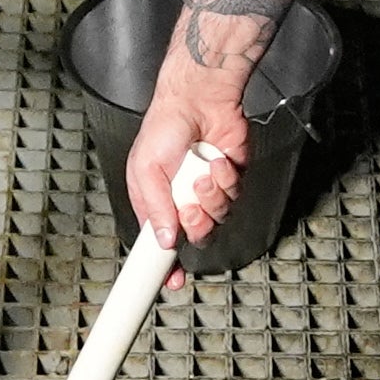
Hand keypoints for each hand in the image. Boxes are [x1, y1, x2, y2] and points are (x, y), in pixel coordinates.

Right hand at [129, 66, 246, 254]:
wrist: (198, 99)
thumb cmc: (165, 127)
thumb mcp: (145, 169)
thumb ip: (155, 207)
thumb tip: (165, 239)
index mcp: (157, 202)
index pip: (161, 244)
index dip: (167, 265)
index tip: (172, 280)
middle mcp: (182, 201)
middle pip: (196, 237)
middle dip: (197, 224)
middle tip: (190, 206)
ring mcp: (208, 192)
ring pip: (219, 218)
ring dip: (212, 196)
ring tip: (202, 173)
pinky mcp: (231, 181)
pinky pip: (234, 195)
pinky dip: (226, 179)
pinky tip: (216, 161)